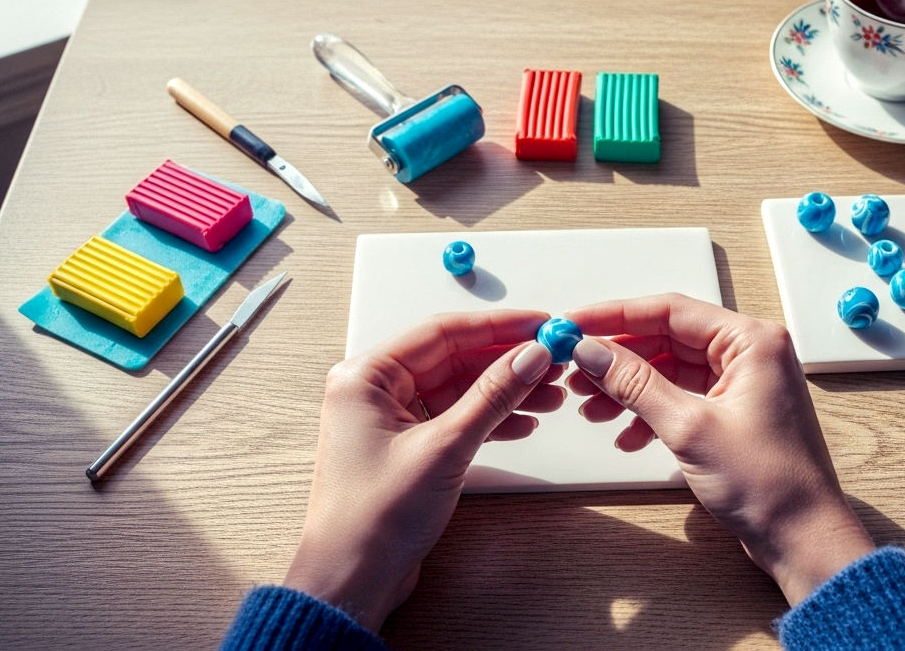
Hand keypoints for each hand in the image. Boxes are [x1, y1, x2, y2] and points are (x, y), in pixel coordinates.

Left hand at [283, 310, 564, 630]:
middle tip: (552, 360)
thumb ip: (492, 397)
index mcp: (366, 376)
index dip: (497, 327)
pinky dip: (488, 418)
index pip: (442, 333)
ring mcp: (389, 419)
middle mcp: (374, 390)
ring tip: (548, 394)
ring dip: (503, 391)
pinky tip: (522, 422)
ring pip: (458, 389)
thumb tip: (529, 357)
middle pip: (453, 359)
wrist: (352, 580)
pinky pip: (453, 417)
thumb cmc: (373, 517)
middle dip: (505, 362)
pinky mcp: (406, 446)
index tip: (539, 324)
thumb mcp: (444, 447)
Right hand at [565, 294, 873, 604]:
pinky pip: (681, 396)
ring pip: (669, 369)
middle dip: (618, 357)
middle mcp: (749, 354)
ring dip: (628, 388)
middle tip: (576, 369)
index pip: (669, 310)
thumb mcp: (690, 428)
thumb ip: (635, 384)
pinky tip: (626, 434)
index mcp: (751, 341)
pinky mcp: (733, 412)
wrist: (802, 538)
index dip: (615, 315)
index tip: (575, 324)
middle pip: (666, 338)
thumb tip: (593, 353)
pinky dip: (649, 411)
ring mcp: (742, 383)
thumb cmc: (770, 485)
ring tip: (592, 407)